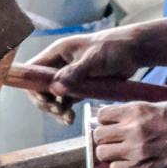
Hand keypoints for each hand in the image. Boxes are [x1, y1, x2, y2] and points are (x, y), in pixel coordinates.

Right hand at [25, 29, 147, 122]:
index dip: (32, 86)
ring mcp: (69, 76)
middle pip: (40, 87)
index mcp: (56, 53)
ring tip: (68, 118)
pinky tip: (72, 118)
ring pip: (53, 96)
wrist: (134, 51)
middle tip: (59, 111)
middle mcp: (59, 65)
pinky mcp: (80, 86)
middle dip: (46, 102)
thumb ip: (74, 74)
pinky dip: (66, 111)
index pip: (32, 71)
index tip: (45, 100)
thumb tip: (55, 90)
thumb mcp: (93, 60)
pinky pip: (66, 101)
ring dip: (56, 109)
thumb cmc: (113, 48)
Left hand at [93, 101, 166, 167]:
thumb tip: (114, 117)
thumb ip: (134, 112)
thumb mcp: (158, 106)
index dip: (105, 121)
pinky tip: (132, 163)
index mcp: (136, 110)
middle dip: (105, 138)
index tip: (112, 125)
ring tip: (123, 153)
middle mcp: (133, 129)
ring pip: (102, 154)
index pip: (101, 116)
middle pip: (98, 136)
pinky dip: (121, 167)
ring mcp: (136, 150)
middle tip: (116, 141)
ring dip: (110, 154)